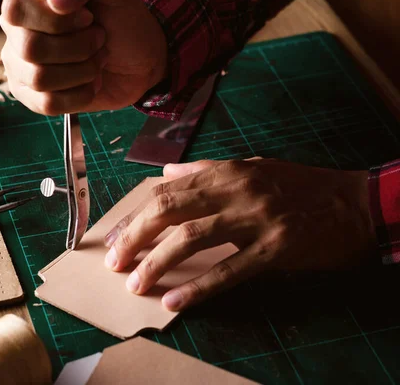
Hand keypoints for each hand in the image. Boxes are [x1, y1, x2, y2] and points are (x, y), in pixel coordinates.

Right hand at [0, 0, 166, 114]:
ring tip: (97, 60)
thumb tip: (56, 1)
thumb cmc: (121, 19)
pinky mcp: (31, 95)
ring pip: (39, 78)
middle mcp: (16, 30)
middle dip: (79, 48)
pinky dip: (81, 94)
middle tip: (99, 39)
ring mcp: (19, 64)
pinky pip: (48, 103)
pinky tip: (91, 82)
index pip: (16, 10)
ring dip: (83, 71)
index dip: (56, 21)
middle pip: (30, 48)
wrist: (138, 59)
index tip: (88, 18)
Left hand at [103, 158, 376, 310]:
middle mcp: (236, 190)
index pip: (166, 192)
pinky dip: (199, 286)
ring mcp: (256, 218)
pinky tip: (175, 300)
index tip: (115, 238)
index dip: (136, 216)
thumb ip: (206, 169)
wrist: (354, 203)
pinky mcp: (276, 247)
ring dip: (158, 262)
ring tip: (136, 284)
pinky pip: (229, 269)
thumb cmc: (299, 186)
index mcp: (227, 171)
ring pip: (191, 237)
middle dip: (135, 238)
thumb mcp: (252, 166)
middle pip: (170, 210)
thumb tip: (166, 173)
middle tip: (115, 262)